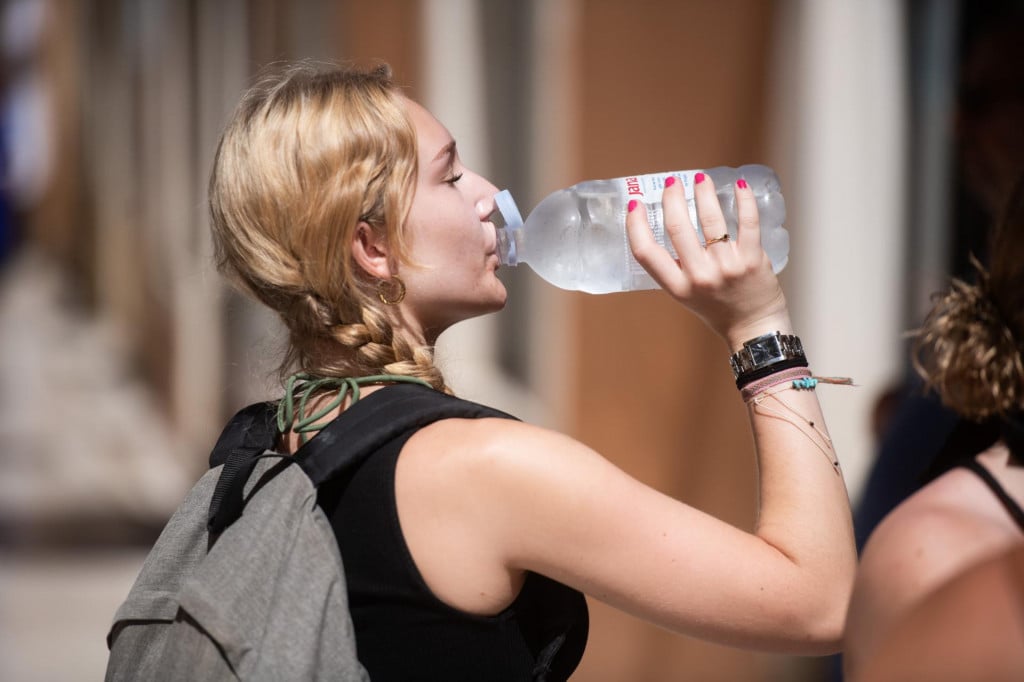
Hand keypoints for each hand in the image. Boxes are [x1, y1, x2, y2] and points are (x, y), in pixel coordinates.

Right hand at [625, 173, 790, 349]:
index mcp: (678, 287)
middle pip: (677, 227)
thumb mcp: (687, 295)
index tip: (635, 204)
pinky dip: (743, 200)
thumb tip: (673, 223)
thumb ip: (677, 267)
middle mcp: (699, 276)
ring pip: (710, 219)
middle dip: (672, 198)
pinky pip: (747, 222)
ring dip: (703, 192)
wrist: (755, 329)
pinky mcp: (751, 259)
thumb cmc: (719, 310)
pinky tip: (739, 186)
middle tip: (673, 183)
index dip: (636, 225)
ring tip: (701, 179)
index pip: (646, 253)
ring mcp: (726, 267)